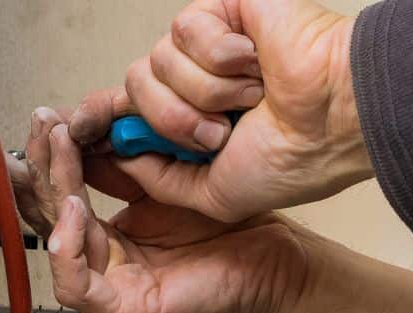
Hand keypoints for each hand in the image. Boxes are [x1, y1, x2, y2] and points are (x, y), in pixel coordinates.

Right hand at [8, 115, 312, 312]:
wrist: (275, 262)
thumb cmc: (234, 229)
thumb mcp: (167, 183)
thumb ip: (125, 166)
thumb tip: (86, 132)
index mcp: (112, 242)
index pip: (61, 200)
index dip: (50, 161)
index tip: (48, 121)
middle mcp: (106, 268)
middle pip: (50, 219)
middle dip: (43, 168)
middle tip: (44, 127)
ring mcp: (112, 293)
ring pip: (56, 247)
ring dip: (51, 194)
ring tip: (61, 152)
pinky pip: (75, 285)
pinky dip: (69, 247)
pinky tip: (75, 208)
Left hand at [68, 0, 370, 221]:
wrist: (336, 120)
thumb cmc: (295, 158)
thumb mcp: (212, 195)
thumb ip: (159, 180)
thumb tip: (119, 157)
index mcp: (190, 123)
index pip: (126, 113)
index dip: (98, 121)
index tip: (76, 132)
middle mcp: (194, 83)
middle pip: (132, 90)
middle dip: (172, 122)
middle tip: (220, 133)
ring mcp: (206, 47)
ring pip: (154, 65)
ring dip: (203, 94)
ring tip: (249, 98)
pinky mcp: (220, 12)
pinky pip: (184, 31)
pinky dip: (221, 56)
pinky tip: (254, 63)